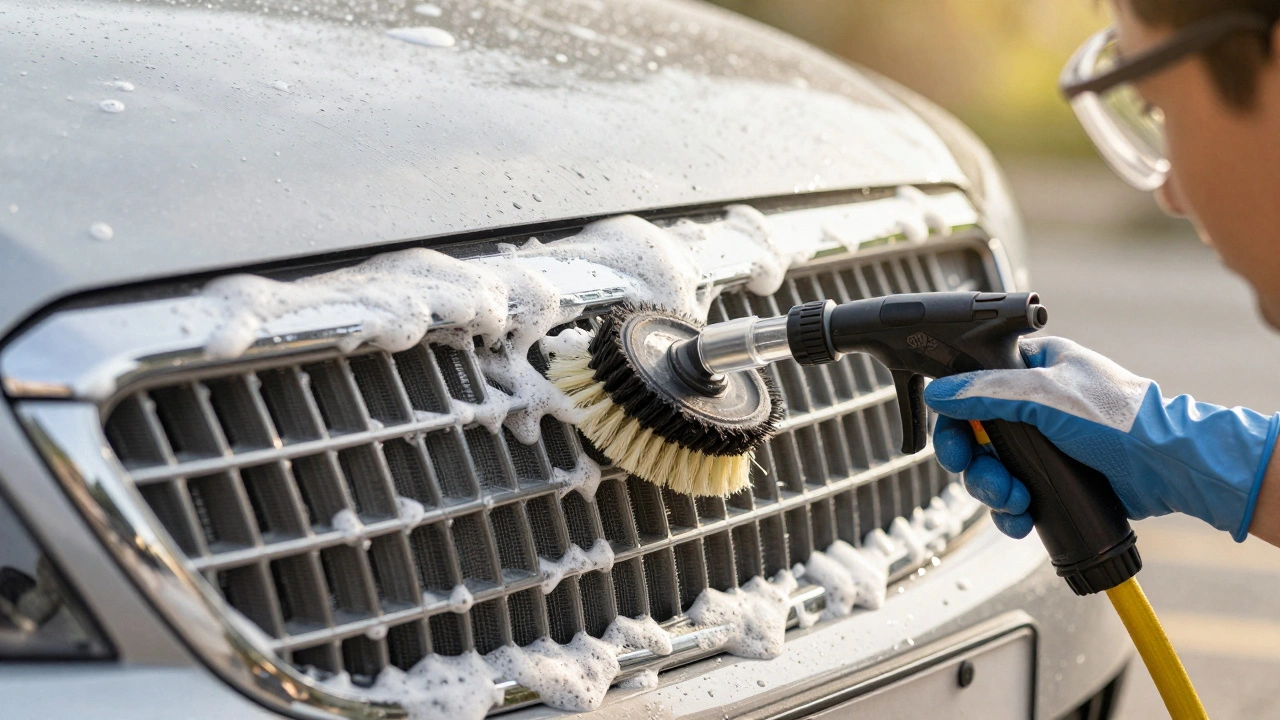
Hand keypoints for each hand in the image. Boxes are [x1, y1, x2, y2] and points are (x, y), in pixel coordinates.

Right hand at [924, 336, 1279, 541]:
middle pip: (976, 435)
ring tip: (1015, 502)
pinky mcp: (1053, 475)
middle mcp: (1032, 402)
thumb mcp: (1045, 396)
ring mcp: (1043, 441)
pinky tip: (1022, 519)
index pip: (971, 387)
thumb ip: (986, 392)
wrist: (1170, 466)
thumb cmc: (1121, 419)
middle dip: (976, 465)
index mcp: (1031, 367)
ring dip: (994, 492)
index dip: (956, 418)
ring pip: (992, 469)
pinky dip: (1011, 511)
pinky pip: (1014, 494)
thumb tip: (940, 393)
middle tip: (984, 479)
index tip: (955, 444)